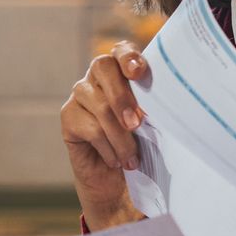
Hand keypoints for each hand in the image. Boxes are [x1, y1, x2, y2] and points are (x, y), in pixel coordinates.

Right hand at [60, 41, 148, 227]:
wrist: (119, 185)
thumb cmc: (143, 149)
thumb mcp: (155, 127)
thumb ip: (153, 109)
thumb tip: (166, 104)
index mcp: (124, 72)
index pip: (121, 51)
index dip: (128, 56)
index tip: (139, 72)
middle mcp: (99, 77)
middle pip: (102, 67)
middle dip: (122, 96)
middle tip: (137, 123)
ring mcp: (81, 95)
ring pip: (100, 104)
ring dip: (120, 136)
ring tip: (133, 159)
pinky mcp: (69, 117)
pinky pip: (89, 127)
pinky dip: (107, 148)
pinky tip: (116, 161)